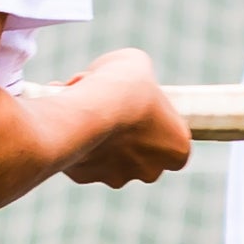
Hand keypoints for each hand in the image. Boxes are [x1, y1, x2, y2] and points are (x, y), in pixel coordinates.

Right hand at [49, 50, 190, 187]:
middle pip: (139, 152)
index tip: (139, 106)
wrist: (91, 107)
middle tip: (109, 106)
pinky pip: (79, 157)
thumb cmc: (126, 85)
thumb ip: (138, 80)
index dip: (153, 123)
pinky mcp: (85, 178)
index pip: (170, 142)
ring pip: (106, 155)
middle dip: (124, 132)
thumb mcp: (139, 66)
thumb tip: (123, 81)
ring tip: (81, 104)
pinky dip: (72, 139)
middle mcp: (151, 171)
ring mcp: (117, 178)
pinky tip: (66, 116)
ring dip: (96, 133)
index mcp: (177, 149)